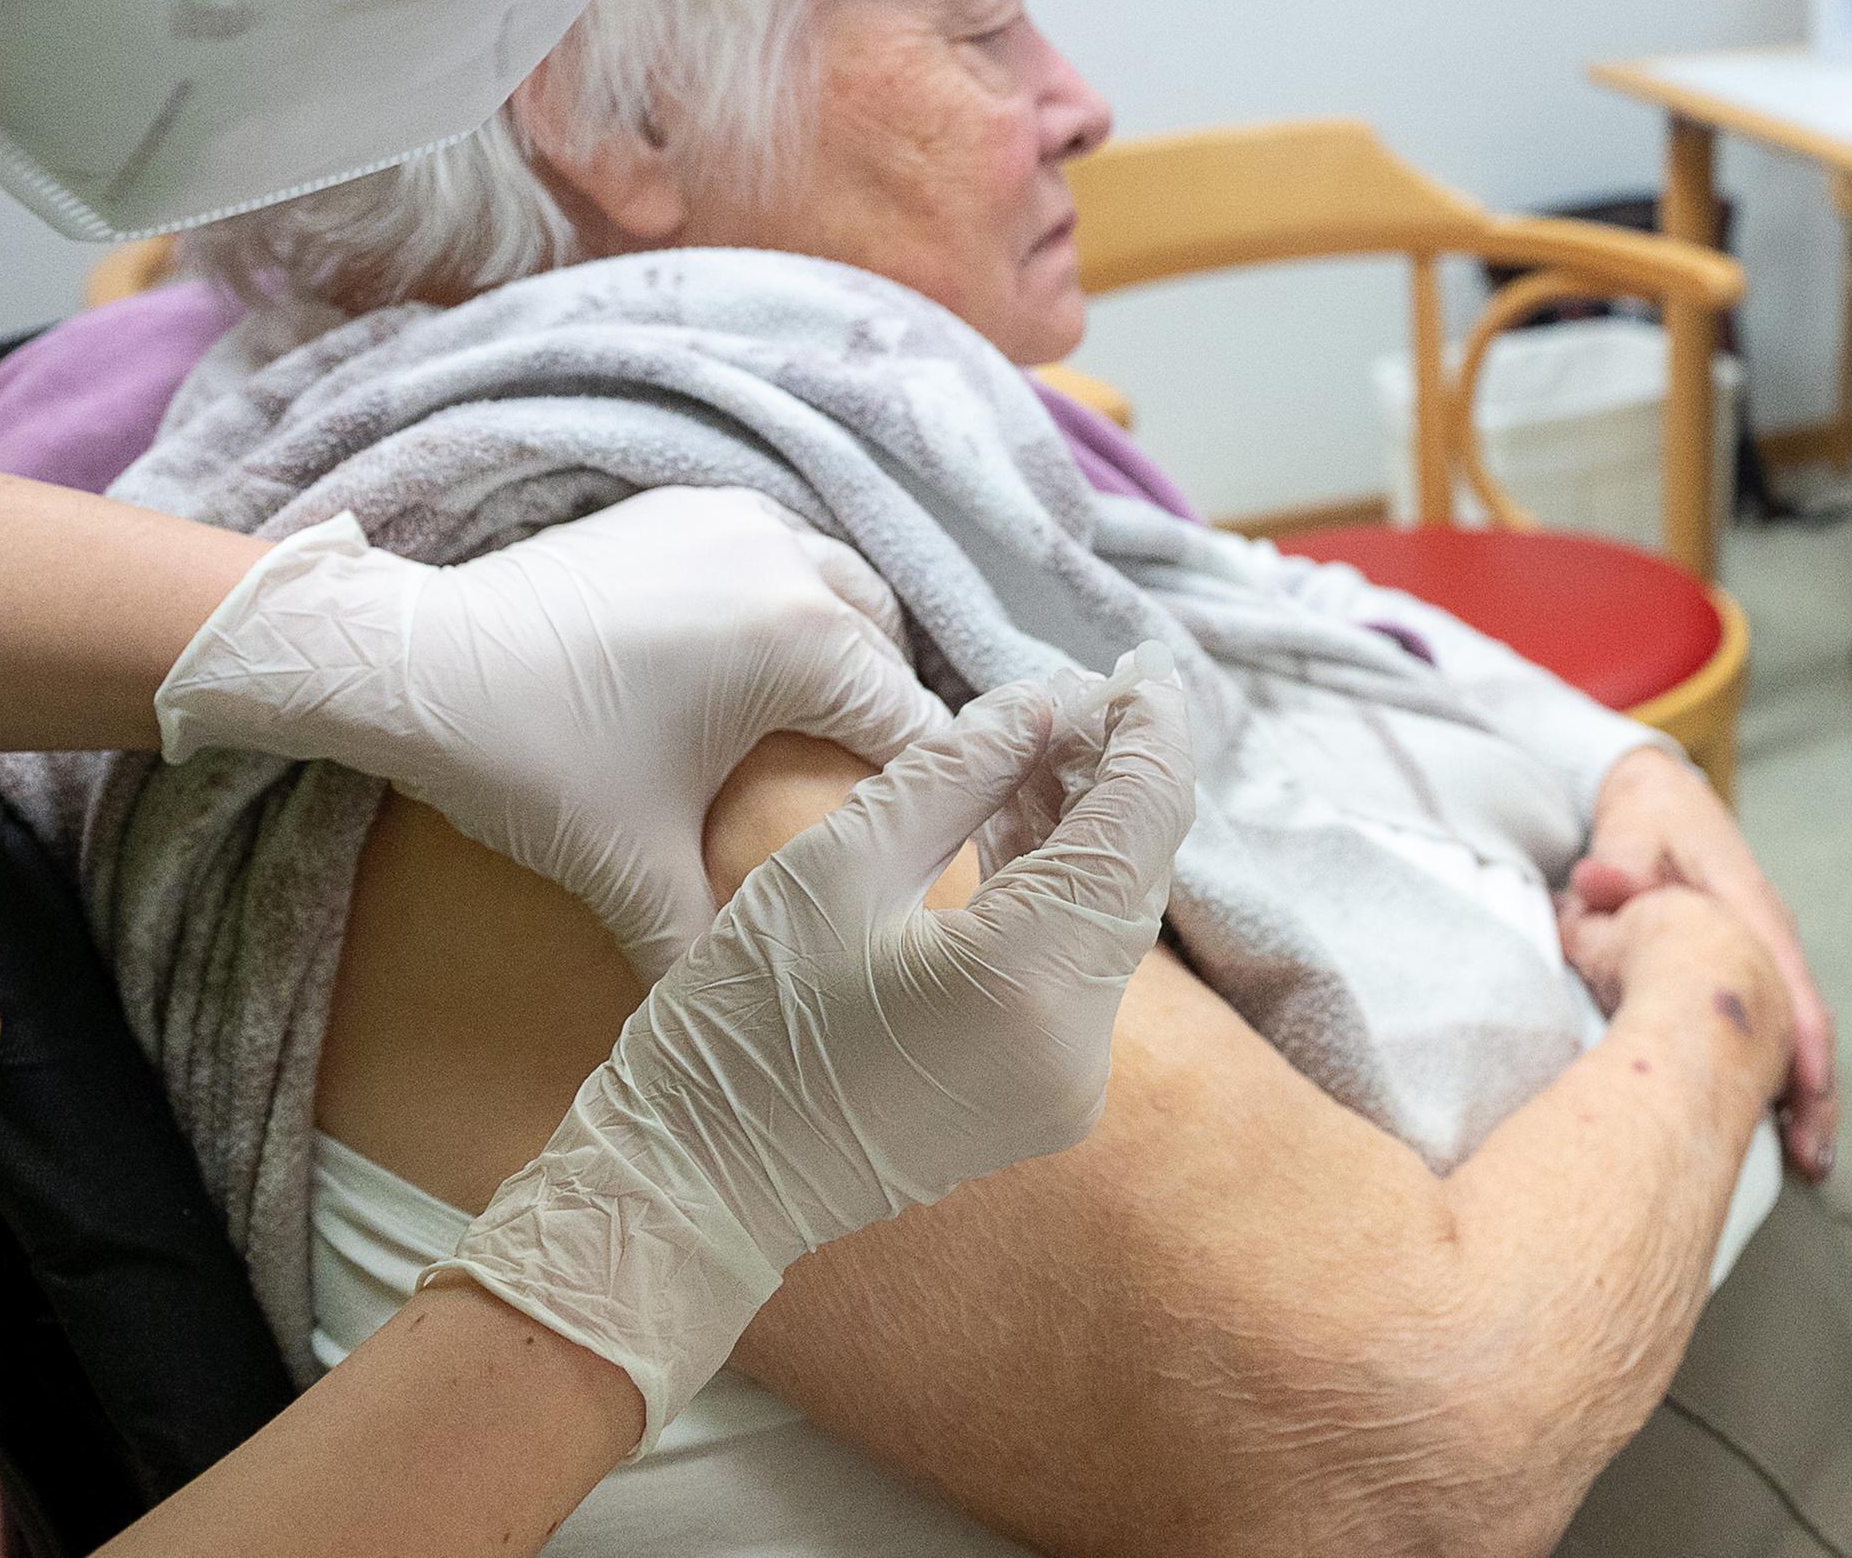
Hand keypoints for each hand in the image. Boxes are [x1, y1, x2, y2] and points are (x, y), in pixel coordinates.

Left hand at [155, 486, 951, 977]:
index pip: (918, 730)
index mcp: (805, 640)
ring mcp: (739, 521)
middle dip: (890, 728)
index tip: (925, 847)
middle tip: (863, 803)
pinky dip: (791, 608)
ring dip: (850, 659)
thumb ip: (704, 951)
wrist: (399, 661)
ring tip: (819, 733)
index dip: (934, 799)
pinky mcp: (688, 510)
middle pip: (893, 657)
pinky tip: (753, 668)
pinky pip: (783, 558)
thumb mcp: (627, 871)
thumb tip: (747, 1035)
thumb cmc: (522, 760)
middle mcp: (793, 562)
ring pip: (846, 594)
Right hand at [432, 657, 1197, 1441]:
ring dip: (1089, 832)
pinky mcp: (1049, 1100)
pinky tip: (1026, 827)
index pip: (1136, 825)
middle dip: (1119, 774)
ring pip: (1110, 920)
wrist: (700, 1184)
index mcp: (1026, 978)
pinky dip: (1062, 896)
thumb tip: (1043, 703)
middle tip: (1088, 691)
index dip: (1151, 734)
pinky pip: (1080, 971)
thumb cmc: (742, 1022)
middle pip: (1133, 873)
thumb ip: (957, 772)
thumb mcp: (836, 865)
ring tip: (1049, 742)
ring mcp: (1070, 1084)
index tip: (1144, 667)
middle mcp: (1077, 1043)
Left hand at [1578, 749, 1836, 1178]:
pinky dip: (1781, 1076)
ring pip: (1796, 1031)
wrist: (1659, 796)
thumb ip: (1616, 864)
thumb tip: (1598, 884)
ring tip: (1809, 1159)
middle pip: (1806, 1020)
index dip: (1802, 1039)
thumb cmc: (1646, 817)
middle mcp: (1768, 934)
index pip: (1787, 977)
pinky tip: (1777, 1126)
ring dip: (1805, 1093)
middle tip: (1814, 1158)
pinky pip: (1775, 1029)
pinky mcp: (1749, 970)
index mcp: (1747, 901)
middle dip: (1816, 1089)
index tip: (1809, 1090)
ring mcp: (1763, 953)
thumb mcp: (1629, 828)